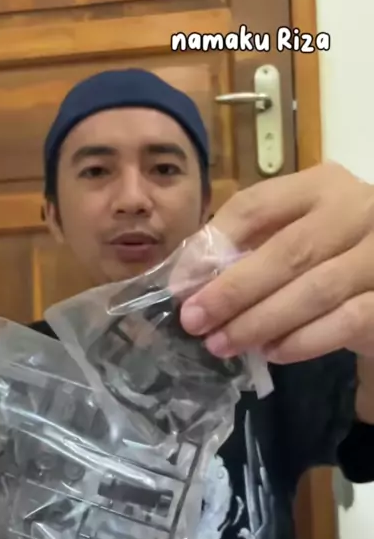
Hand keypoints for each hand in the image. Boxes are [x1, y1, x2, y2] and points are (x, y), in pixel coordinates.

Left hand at [179, 163, 373, 362]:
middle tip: (194, 322)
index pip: (257, 205)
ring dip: (260, 322)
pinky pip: (344, 323)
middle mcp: (357, 211)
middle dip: (233, 292)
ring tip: (222, 344)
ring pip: (314, 291)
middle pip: (287, 251)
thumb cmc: (329, 261)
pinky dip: (302, 341)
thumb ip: (250, 250)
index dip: (212, 245)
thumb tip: (190, 282)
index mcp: (321, 186)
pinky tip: (270, 352)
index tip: (182, 284)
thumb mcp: (295, 238)